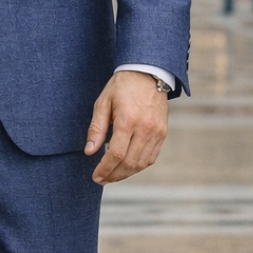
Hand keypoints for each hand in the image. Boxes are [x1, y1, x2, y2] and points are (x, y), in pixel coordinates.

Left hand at [85, 70, 168, 185]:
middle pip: (130, 163)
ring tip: (112, 176)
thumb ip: (96, 129)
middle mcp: (145, 128)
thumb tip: (89, 151)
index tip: (96, 176)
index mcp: (128, 120)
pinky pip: (151, 157)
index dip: (105, 169)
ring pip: (141, 163)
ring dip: (126, 174)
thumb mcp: (103, 103)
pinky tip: (127, 167)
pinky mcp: (163, 133)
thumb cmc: (122, 87)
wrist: (148, 73)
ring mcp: (157, 132)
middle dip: (113, 175)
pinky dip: (138, 166)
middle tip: (101, 180)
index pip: (116, 154)